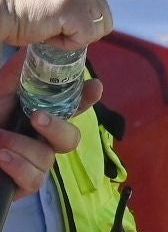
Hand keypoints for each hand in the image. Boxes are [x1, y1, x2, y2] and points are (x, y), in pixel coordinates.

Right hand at [0, 0, 111, 48]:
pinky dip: (68, 44)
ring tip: (51, 30)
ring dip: (76, 35)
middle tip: (54, 26)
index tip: (64, 14)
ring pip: (99, 26)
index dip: (84, 8)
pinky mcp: (74, 12)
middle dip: (82, 25)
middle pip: (102, 12)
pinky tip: (48, 36)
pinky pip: (86, 37)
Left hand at [0, 51, 103, 197]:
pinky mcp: (26, 185)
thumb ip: (16, 73)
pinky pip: (35, 178)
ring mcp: (36, 164)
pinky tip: (1, 157)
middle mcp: (43, 139)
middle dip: (58, 127)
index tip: (94, 86)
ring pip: (50, 157)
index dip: (89, 98)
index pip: (74, 106)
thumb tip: (37, 46)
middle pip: (72, 137)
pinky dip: (17, 165)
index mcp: (42, 114)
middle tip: (37, 117)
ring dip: (22, 146)